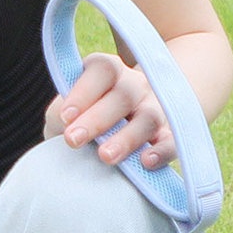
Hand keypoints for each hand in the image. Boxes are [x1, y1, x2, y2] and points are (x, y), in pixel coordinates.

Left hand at [46, 50, 174, 169]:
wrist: (104, 138)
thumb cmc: (78, 121)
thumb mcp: (64, 113)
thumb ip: (61, 114)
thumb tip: (66, 121)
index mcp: (107, 72)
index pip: (103, 70)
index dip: (84, 92)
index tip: (65, 117)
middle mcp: (135, 86)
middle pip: (124, 95)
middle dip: (97, 119)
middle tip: (73, 140)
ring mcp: (156, 108)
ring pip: (149, 118)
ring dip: (127, 138)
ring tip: (105, 156)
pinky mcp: (170, 135)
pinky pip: (171, 141)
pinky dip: (161, 151)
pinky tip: (146, 162)